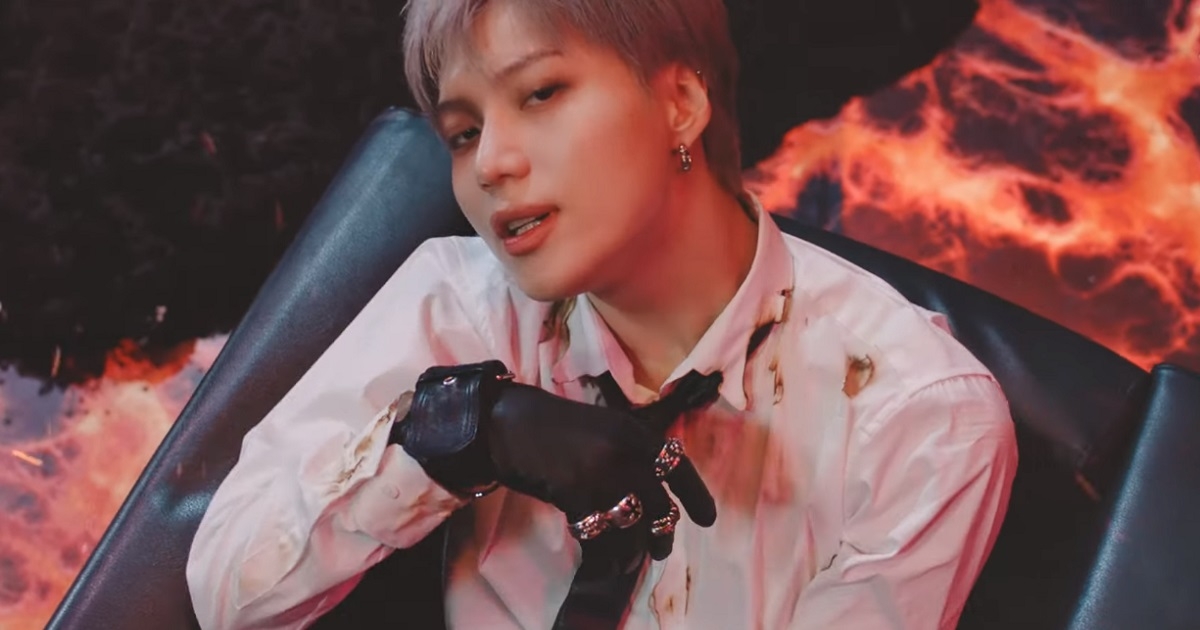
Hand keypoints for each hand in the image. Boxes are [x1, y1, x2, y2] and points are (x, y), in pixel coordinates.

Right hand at [488, 382, 715, 559]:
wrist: (509, 425)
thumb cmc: (554, 427)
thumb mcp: (604, 428)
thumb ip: (631, 452)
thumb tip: (654, 489)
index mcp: (634, 432)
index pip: (677, 467)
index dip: (697, 496)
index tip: (708, 519)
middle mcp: (625, 453)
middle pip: (661, 505)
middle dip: (664, 533)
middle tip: (662, 548)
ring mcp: (602, 476)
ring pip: (634, 525)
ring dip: (635, 548)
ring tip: (633, 558)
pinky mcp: (577, 496)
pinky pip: (601, 535)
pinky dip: (605, 552)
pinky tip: (602, 558)